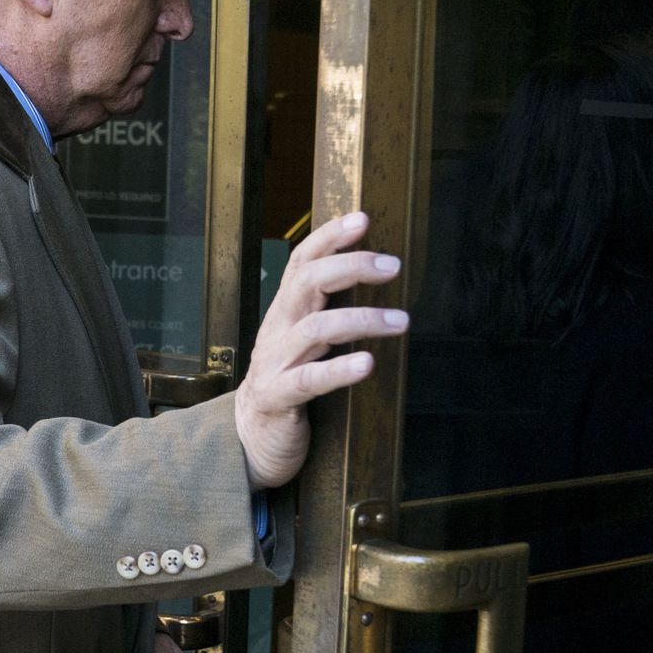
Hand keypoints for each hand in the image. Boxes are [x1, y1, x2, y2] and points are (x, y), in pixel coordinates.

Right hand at [234, 211, 407, 488]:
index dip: (329, 237)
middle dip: (350, 268)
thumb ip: (327, 309)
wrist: (252, 434)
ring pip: (314, 329)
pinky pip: (309, 380)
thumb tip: (376, 273)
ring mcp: (275, 362)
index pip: (302, 262)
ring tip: (400, 321)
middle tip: (392, 265)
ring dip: (360, 320)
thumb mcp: (305, 338)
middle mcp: (277, 329)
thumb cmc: (290, 379)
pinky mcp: (278, 397)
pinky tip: (367, 363)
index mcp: (285, 311)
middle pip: (307, 284)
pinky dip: (339, 370)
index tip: (363, 219)